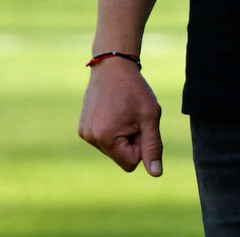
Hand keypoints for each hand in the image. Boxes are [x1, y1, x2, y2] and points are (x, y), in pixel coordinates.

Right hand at [78, 59, 163, 176]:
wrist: (112, 66)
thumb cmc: (134, 90)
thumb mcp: (149, 117)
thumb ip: (153, 147)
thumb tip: (156, 174)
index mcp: (106, 137)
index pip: (131, 163)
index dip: (141, 146)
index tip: (139, 124)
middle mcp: (90, 138)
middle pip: (121, 156)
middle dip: (130, 140)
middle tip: (131, 116)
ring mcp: (84, 133)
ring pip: (113, 149)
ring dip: (121, 135)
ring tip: (122, 112)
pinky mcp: (82, 128)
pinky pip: (104, 140)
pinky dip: (112, 130)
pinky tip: (112, 111)